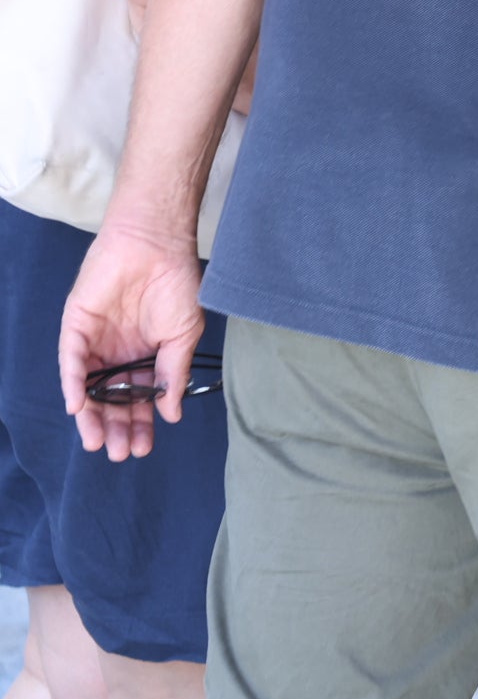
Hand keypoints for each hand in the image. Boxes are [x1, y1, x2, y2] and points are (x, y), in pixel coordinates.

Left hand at [57, 217, 205, 460]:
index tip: (144, 447)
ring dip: (92, 417)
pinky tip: (78, 408)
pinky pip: (71, 362)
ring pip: (89, 388)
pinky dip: (74, 385)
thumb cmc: (177, 284)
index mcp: (146, 357)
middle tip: (120, 453)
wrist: (156, 245)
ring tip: (98, 442)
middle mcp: (118, 354)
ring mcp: (95, 342)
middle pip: (112, 400)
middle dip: (116, 428)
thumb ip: (174, 374)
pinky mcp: (76, 327)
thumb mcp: (184, 335)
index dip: (141, 424)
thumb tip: (171, 414)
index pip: (139, 399)